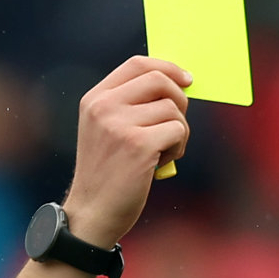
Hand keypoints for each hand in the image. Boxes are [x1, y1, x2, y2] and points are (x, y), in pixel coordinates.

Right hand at [63, 58, 194, 246]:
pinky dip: (178, 147)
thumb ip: (129, 106)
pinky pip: (177, 130)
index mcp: (95, 99)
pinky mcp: (138, 145)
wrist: (92, 212)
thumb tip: (176, 85)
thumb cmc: (107, 174)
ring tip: (164, 151)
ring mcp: (119, 124)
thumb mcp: (106, 130)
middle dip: (180, 99)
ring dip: (179, 131)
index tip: (186, 79)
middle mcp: (104, 106)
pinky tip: (163, 161)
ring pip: (172, 109)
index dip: (167, 68)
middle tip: (178, 123)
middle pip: (159, 80)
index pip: (137, 64)